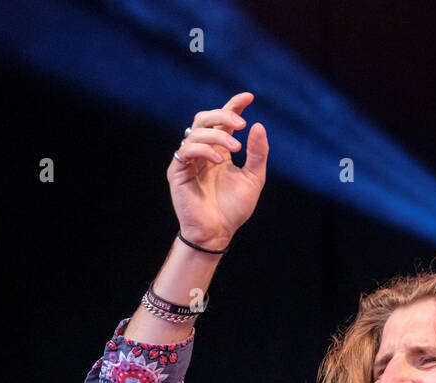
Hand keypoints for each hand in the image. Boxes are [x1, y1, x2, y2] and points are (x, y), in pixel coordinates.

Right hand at [168, 91, 267, 246]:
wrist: (218, 232)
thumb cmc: (234, 208)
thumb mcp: (253, 178)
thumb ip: (257, 153)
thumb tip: (258, 125)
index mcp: (219, 150)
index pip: (223, 121)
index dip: (233, 106)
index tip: (248, 97)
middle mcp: (202, 151)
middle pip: (205, 118)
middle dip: (223, 116)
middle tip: (241, 124)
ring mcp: (188, 160)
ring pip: (196, 131)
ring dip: (218, 135)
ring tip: (235, 148)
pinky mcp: (177, 171)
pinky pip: (187, 150)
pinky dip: (204, 150)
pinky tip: (219, 160)